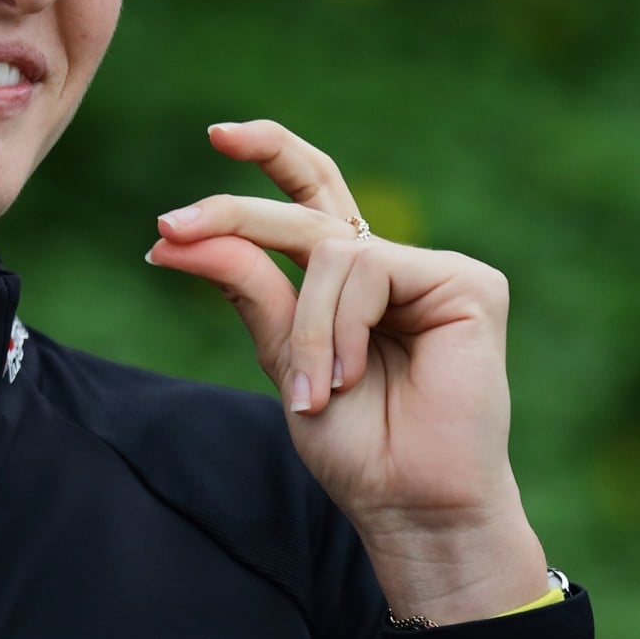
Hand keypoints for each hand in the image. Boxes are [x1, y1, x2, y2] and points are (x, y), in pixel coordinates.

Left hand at [147, 120, 547, 622]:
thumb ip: (249, 288)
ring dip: (304, 328)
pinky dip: (340, 328)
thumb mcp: (282, 358)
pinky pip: (368, 270)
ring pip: (330, 250)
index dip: (273, 153)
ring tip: (313, 392)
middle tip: (171, 226)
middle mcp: (389, 265)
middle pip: (310, 205)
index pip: (311, 196)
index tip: (217, 133)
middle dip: (237, 214)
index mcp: (349, 280)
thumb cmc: (355, 444)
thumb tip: (177, 234)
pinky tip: (350, 376)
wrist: (409, 504)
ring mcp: (431, 272)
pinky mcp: (468, 284)